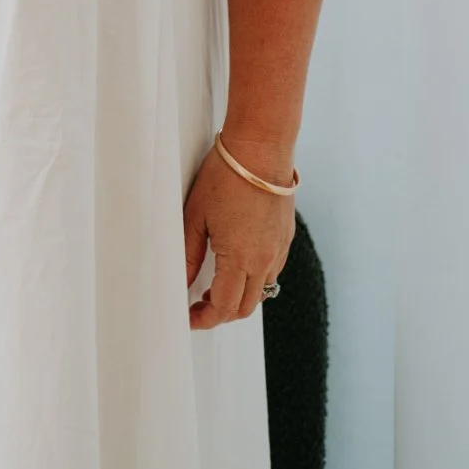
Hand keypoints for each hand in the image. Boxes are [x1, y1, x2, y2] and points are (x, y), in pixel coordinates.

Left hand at [183, 137, 294, 327]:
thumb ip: (188, 253)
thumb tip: (182, 281)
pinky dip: (255, 278)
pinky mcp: (286, 238)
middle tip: (199, 304)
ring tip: (216, 284)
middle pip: (244, 307)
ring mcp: (278, 250)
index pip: (223, 307)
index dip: (204, 318)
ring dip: (239, 297)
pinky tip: (237, 263)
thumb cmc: (225, 176)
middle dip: (221, 313)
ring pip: (261, 292)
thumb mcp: (196, 214)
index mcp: (239, 258)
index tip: (190, 317)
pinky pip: (272, 271)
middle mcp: (264, 261)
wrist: (260, 149)